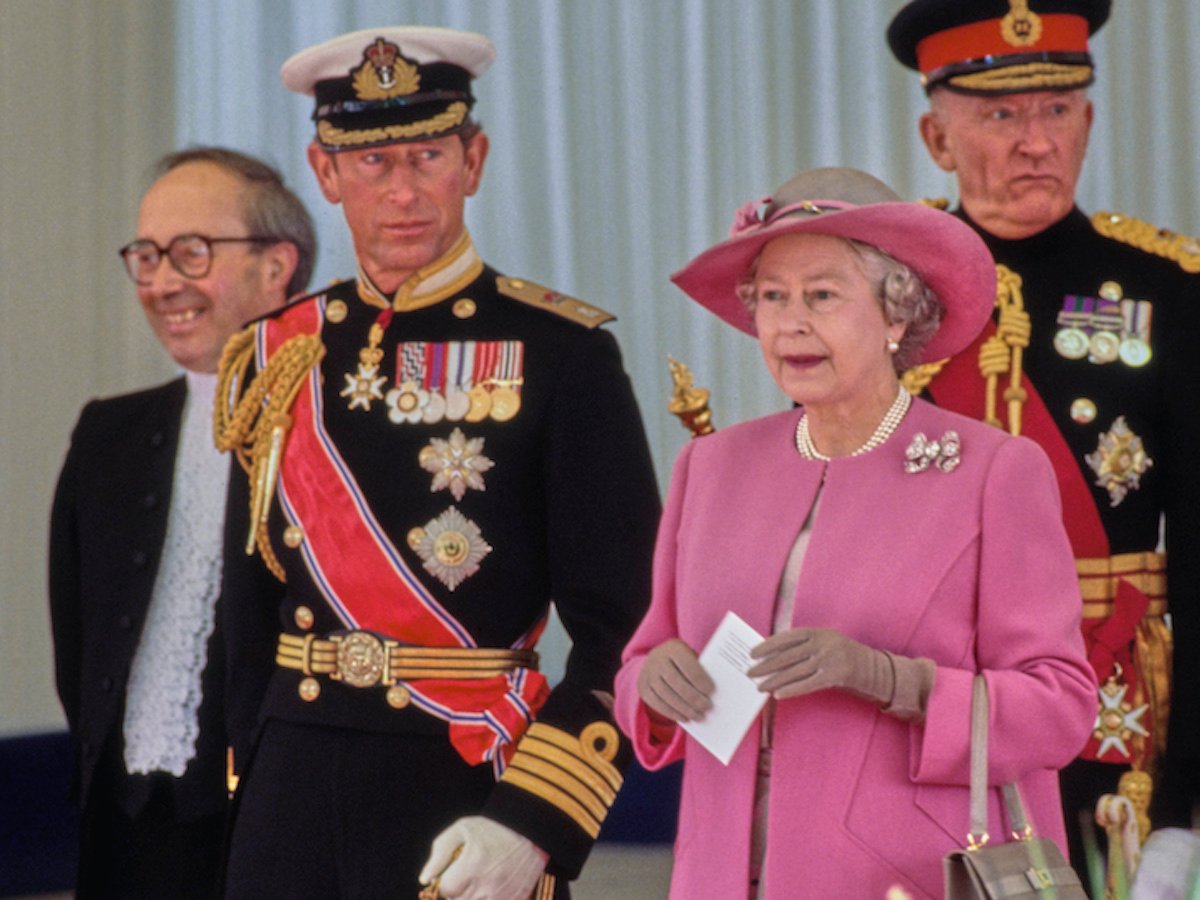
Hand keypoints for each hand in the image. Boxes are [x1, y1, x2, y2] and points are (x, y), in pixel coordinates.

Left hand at [419, 816, 546, 899]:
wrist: (531, 829)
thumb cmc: (493, 828)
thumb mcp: (463, 829)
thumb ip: (440, 853)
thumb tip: (424, 879)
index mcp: (473, 863)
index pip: (447, 890)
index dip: (446, 884)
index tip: (453, 874)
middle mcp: (488, 883)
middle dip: (458, 893)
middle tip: (465, 879)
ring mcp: (504, 894)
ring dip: (472, 897)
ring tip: (476, 884)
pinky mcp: (517, 898)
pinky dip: (488, 898)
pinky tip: (490, 888)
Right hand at [637, 638, 714, 722]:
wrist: (657, 657)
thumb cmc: (681, 660)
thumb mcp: (690, 656)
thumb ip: (699, 670)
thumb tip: (712, 693)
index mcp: (673, 648)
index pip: (688, 666)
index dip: (700, 680)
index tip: (711, 691)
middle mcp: (658, 660)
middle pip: (677, 683)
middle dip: (694, 698)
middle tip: (707, 707)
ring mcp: (648, 674)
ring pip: (667, 696)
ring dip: (685, 709)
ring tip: (699, 716)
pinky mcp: (643, 687)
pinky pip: (657, 704)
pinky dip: (672, 713)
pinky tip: (685, 717)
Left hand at [747, 627, 890, 702]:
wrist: (873, 668)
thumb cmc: (842, 654)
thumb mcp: (824, 641)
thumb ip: (803, 645)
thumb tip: (772, 655)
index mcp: (817, 632)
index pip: (786, 638)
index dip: (768, 645)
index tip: (752, 653)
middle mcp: (822, 643)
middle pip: (787, 656)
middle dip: (766, 665)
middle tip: (750, 673)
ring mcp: (829, 659)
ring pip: (795, 672)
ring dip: (775, 680)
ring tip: (759, 686)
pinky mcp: (834, 676)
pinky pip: (808, 684)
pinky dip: (791, 690)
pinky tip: (778, 694)